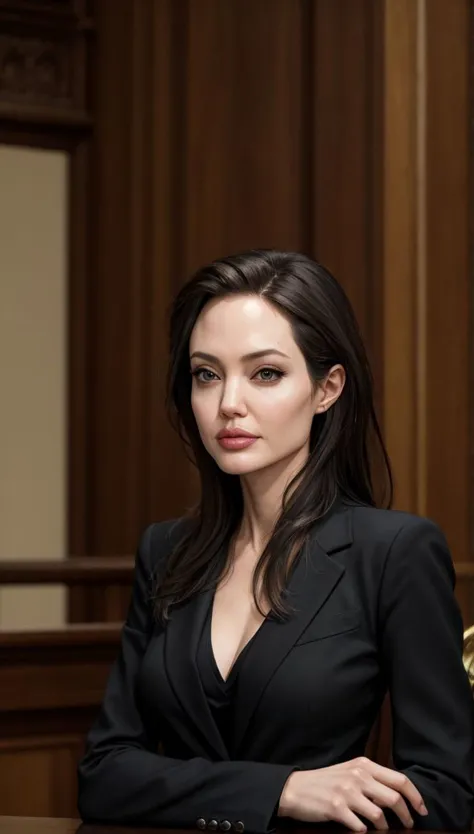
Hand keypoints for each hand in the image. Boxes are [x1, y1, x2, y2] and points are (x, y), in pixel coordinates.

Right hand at [278, 756, 428, 831]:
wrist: (296, 788)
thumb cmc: (325, 782)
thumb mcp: (349, 771)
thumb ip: (371, 778)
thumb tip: (397, 794)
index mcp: (363, 765)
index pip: (400, 780)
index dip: (416, 796)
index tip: (422, 809)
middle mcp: (357, 776)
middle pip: (395, 798)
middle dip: (406, 815)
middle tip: (408, 824)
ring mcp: (347, 792)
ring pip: (380, 815)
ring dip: (385, 827)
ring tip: (383, 830)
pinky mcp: (336, 808)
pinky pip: (361, 826)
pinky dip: (364, 831)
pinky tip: (362, 830)